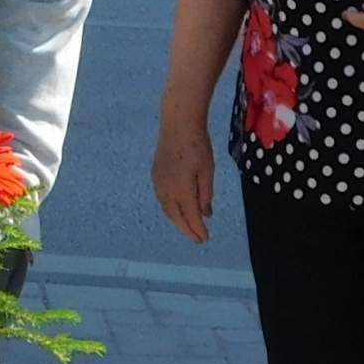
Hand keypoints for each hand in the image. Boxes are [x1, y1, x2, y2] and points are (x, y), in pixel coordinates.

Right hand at [152, 118, 214, 244]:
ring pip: (167, 209)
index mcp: (182, 190)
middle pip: (176, 216)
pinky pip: (162, 199)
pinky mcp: (155, 175)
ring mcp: (158, 183)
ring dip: (177, 220)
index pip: (190, 216)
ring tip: (188, 227)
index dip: (197, 229)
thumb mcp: (208, 171)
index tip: (205, 239)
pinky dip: (171, 209)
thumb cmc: (198, 146)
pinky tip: (177, 209)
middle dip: (187, 229)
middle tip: (197, 238)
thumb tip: (205, 214)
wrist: (178, 124)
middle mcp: (167, 190)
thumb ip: (205, 194)